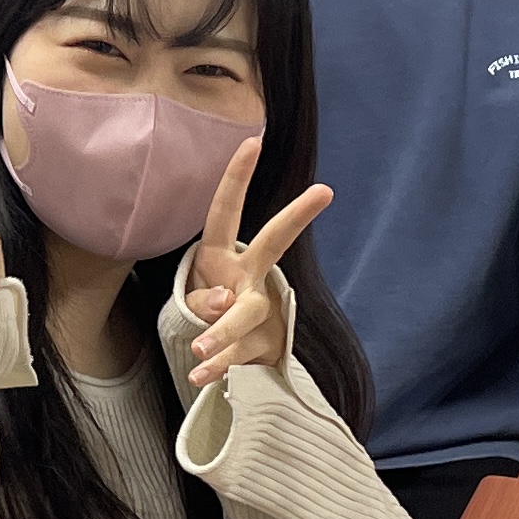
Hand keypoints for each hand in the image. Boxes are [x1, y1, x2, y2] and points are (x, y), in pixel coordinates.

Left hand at [183, 136, 331, 387]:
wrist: (240, 350)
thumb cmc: (209, 305)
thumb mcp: (195, 297)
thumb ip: (203, 298)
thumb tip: (224, 301)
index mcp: (222, 254)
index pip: (227, 210)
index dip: (238, 177)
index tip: (253, 141)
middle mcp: (245, 275)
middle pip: (272, 242)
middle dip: (295, 216)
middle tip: (323, 190)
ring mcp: (254, 308)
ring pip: (245, 312)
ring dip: (221, 330)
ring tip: (200, 349)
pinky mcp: (256, 342)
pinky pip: (235, 353)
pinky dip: (216, 366)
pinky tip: (199, 376)